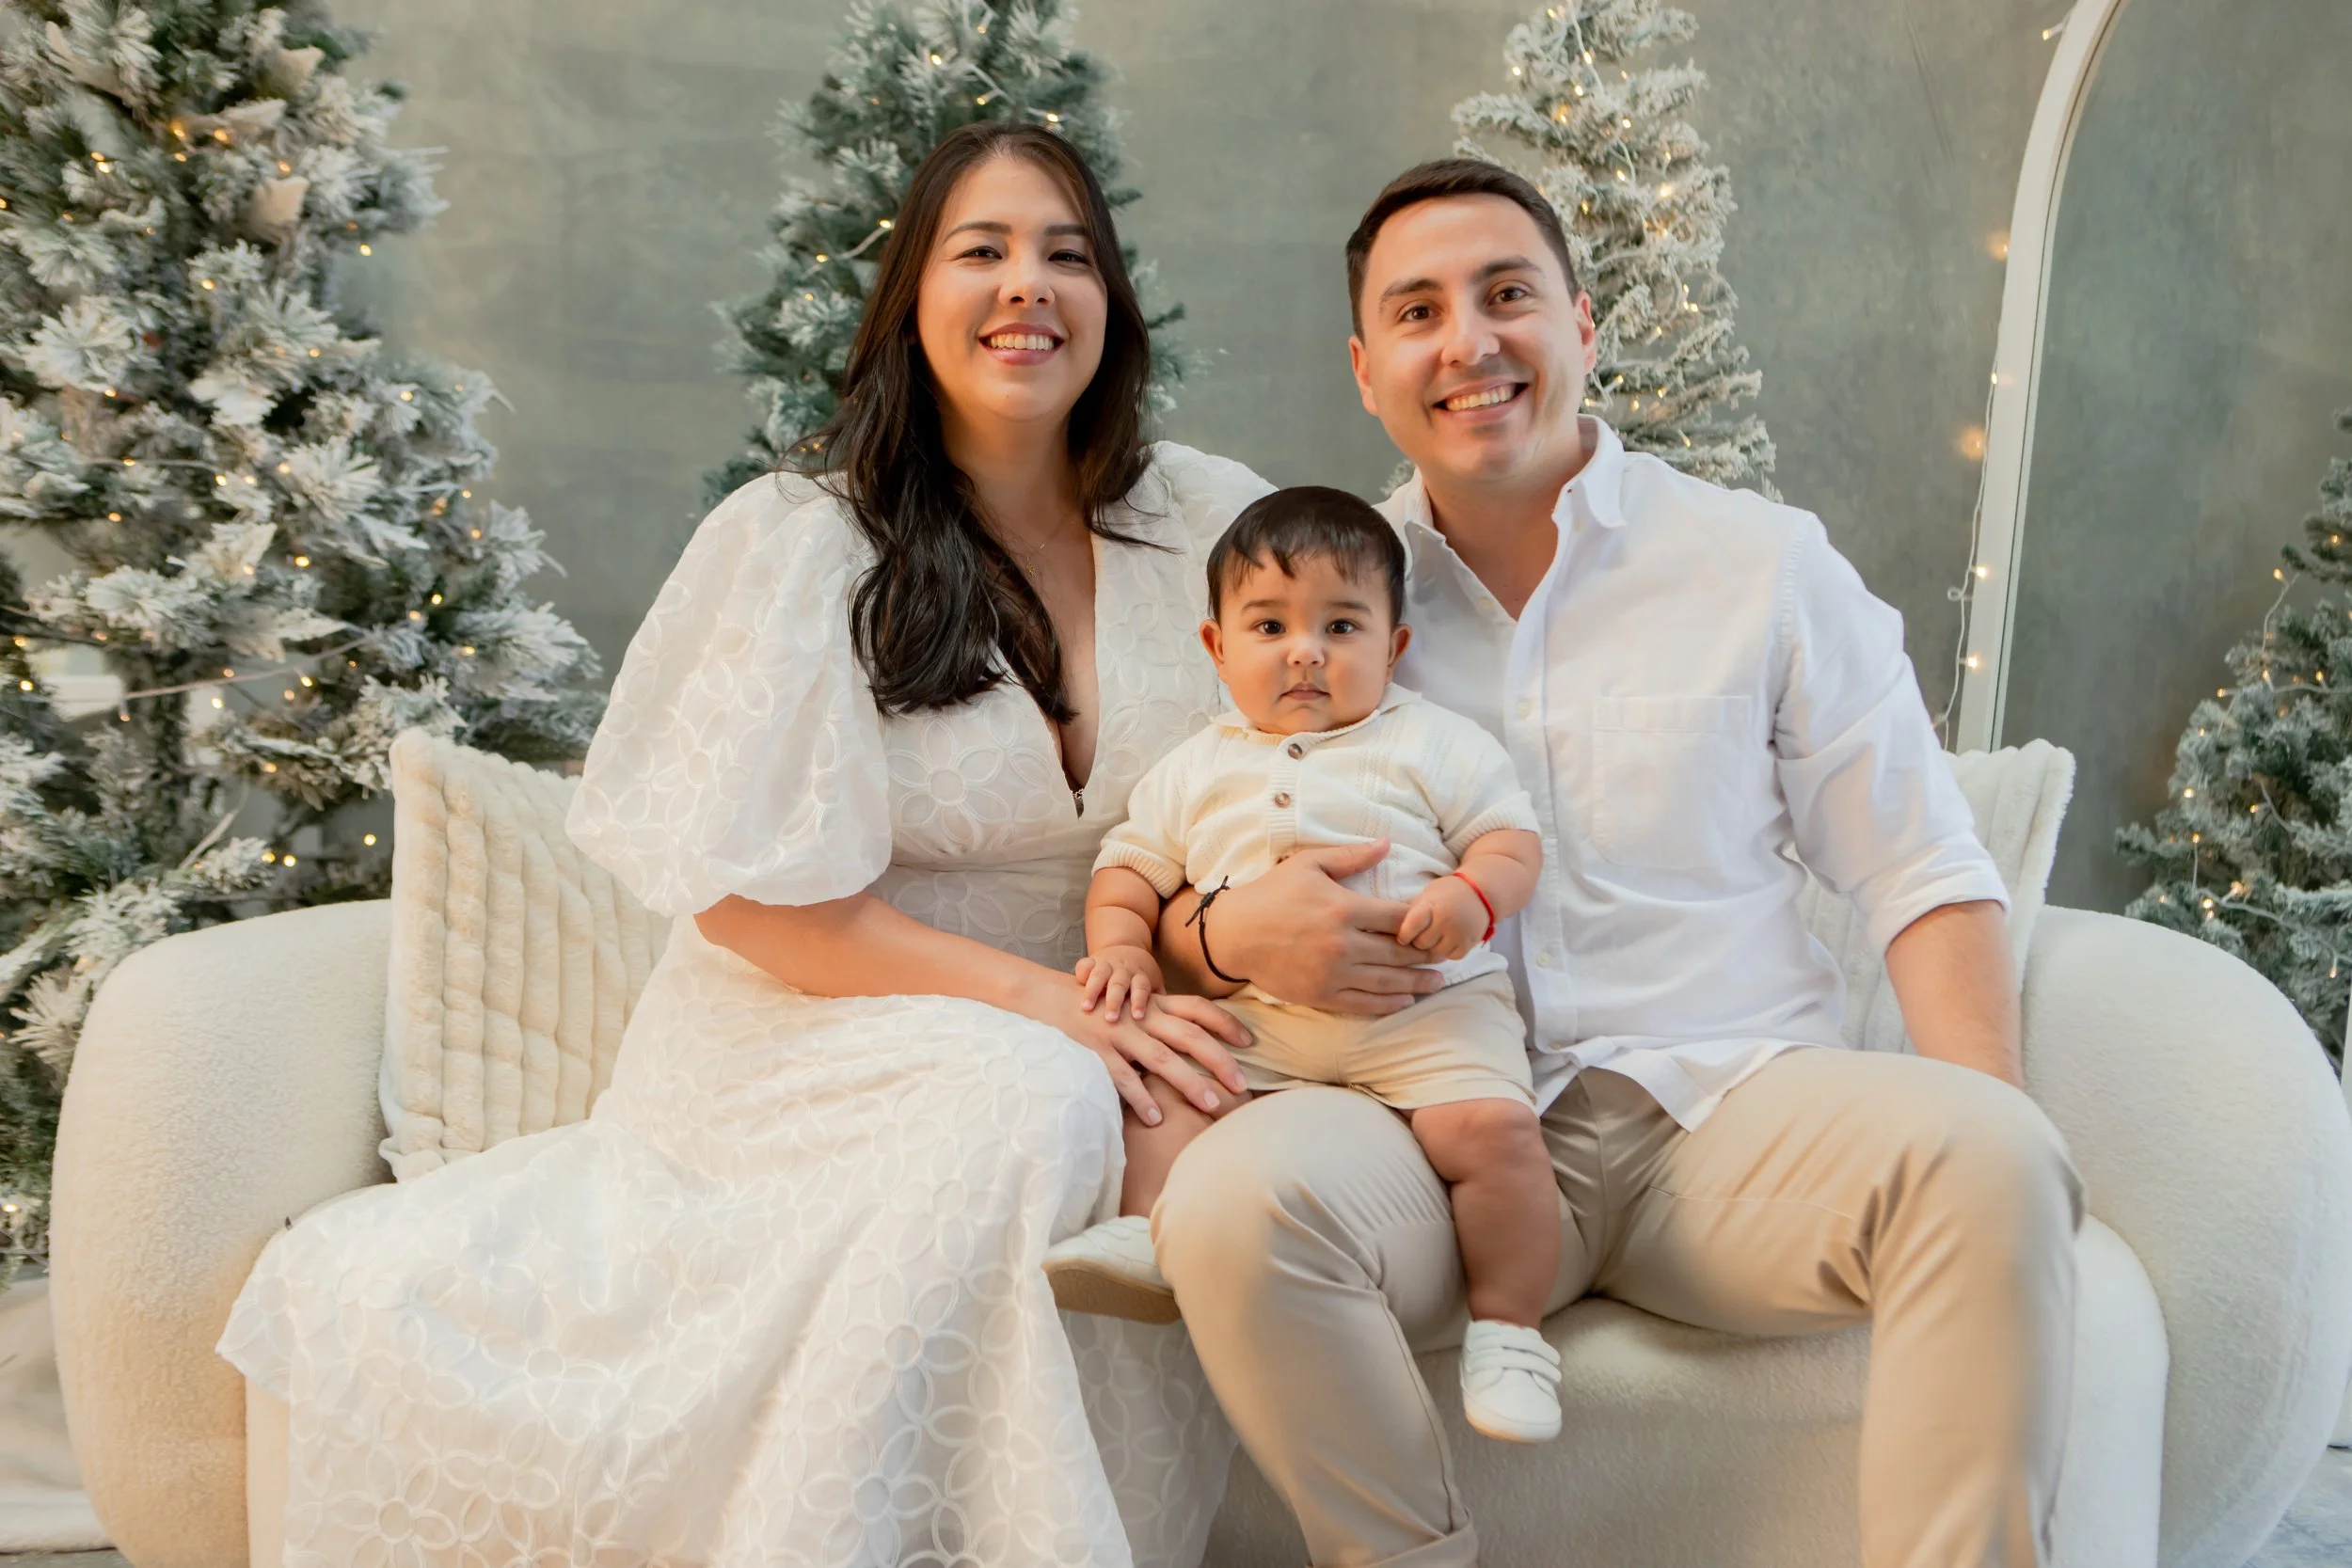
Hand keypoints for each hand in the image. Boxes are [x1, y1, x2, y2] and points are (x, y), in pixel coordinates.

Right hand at [1030, 977, 1250, 1126]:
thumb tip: (1195, 1044)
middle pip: (1189, 1036)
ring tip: (1212, 1105)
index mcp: (1153, 1005)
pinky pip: (1123, 1077)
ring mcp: (1119, 1034)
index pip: (1198, 1008)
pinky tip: (1157, 1117)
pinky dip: (1141, 1097)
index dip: (1225, 1022)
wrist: (1047, 997)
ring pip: (1162, 1059)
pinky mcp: (1097, 1052)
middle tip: (1242, 1086)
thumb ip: (1161, 1022)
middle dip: (1218, 1060)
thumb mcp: (1133, 1008)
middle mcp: (1141, 1017)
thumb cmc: (1098, 1008)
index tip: (1250, 1042)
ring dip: (1189, 1082)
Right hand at [1076, 944, 1162, 1021]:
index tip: (1138, 1017)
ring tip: (1086, 1008)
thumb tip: (1171, 1034)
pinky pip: (1085, 963)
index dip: (1140, 1001)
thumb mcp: (1153, 988)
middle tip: (1111, 1019)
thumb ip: (1161, 1007)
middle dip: (1114, 1001)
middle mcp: (1124, 970)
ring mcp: (1108, 964)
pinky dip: (1082, 971)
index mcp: (1140, 977)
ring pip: (1100, 974)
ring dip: (1093, 991)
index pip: (1141, 988)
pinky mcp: (1092, 961)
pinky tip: (1075, 982)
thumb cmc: (1141, 980)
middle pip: (1120, 983)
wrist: (1128, 951)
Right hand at [1197, 841, 1441, 1014]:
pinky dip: (1388, 1003)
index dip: (1422, 923)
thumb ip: (1351, 856)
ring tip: (1437, 982)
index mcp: (1344, 909)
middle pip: (1400, 952)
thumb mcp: (1309, 865)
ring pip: (1387, 982)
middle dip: (1426, 955)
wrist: (1233, 934)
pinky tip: (1405, 1000)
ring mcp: (1333, 974)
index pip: (1399, 918)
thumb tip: (1388, 844)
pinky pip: (1364, 1004)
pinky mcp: (1321, 995)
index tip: (1436, 924)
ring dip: (1417, 983)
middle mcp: (1343, 944)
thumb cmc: (1271, 894)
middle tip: (1447, 955)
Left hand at [1395, 875, 1485, 961]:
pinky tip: (1447, 940)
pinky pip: (1451, 957)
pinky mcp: (1469, 944)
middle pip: (1421, 943)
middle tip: (1422, 933)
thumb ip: (1410, 911)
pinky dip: (1447, 952)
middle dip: (1418, 940)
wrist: (1480, 892)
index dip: (1404, 934)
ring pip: (1435, 953)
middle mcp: (1446, 920)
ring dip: (1432, 948)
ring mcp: (1459, 933)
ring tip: (1435, 936)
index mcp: (1431, 906)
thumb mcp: (1426, 895)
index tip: (1402, 937)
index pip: (1412, 925)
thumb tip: (1387, 928)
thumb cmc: (1446, 893)